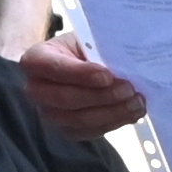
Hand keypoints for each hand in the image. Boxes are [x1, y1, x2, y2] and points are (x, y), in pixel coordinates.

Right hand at [16, 34, 147, 139]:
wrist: (84, 64)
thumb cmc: (84, 48)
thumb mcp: (87, 39)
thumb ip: (98, 49)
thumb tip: (123, 66)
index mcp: (35, 60)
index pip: (53, 68)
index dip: (80, 74)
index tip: (107, 76)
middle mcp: (36, 90)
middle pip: (65, 99)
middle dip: (101, 96)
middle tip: (128, 89)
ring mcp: (49, 114)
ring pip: (79, 119)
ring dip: (112, 112)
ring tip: (136, 101)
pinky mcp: (67, 130)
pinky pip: (90, 132)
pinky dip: (115, 122)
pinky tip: (132, 112)